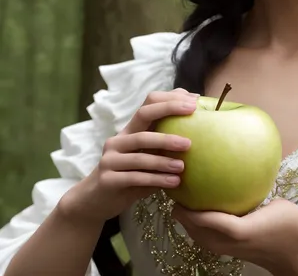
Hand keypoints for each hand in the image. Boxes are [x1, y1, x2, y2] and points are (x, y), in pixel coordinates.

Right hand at [59, 88, 198, 223]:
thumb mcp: (147, 157)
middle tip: (191, 130)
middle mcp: (119, 139)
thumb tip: (198, 128)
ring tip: (183, 166)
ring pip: (140, 153)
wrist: (96, 201)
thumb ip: (164, 144)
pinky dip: (156, 179)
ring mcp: (111, 158)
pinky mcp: (108, 179)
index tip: (194, 102)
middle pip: (143, 117)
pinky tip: (174, 182)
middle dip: (168, 117)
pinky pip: (135, 177)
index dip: (170, 100)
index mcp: (130, 130)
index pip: (148, 104)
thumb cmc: (130, 175)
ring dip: (164, 159)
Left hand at [171, 197, 297, 275]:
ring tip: (182, 194)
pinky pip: (207, 236)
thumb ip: (258, 190)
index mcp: (237, 230)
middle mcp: (227, 243)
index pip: (202, 219)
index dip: (185, 206)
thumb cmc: (292, 227)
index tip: (177, 185)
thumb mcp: (276, 204)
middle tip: (175, 185)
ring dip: (187, 219)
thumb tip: (242, 166)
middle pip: (192, 229)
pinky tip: (201, 205)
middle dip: (180, 211)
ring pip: (197, 236)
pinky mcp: (231, 250)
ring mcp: (227, 249)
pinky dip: (198, 223)